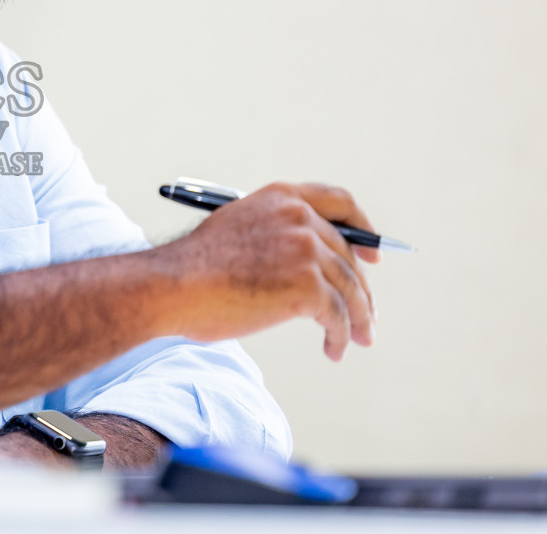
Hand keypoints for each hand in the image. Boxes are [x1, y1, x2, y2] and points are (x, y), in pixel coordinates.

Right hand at [150, 182, 379, 359]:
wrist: (172, 285)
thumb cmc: (195, 267)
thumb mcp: (239, 228)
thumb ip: (275, 233)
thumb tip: (309, 263)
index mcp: (282, 197)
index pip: (340, 202)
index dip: (363, 230)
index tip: (373, 256)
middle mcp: (299, 217)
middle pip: (348, 255)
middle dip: (360, 289)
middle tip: (365, 317)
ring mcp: (305, 250)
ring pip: (349, 288)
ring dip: (358, 318)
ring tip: (357, 340)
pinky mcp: (307, 285)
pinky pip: (337, 315)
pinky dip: (340, 336)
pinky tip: (332, 349)